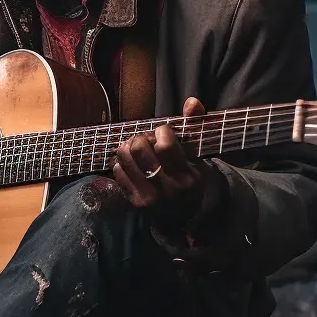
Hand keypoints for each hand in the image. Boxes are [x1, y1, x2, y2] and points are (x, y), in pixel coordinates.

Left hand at [112, 96, 216, 222]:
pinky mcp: (135, 203)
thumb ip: (196, 125)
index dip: (162, 131)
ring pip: (124, 158)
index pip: (164, 145)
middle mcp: (168, 191)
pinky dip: (123, 162)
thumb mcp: (199, 154)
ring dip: (128, 146)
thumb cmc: (192, 176)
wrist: (185, 214)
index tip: (165, 132)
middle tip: (148, 139)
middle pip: (139, 149)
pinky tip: (133, 163)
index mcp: (188, 178)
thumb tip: (191, 102)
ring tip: (137, 147)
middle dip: (142, 137)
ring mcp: (150, 199)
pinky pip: (117, 172)